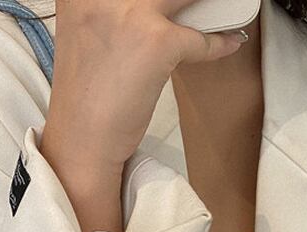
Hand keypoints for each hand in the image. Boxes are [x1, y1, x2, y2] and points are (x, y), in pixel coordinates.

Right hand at [43, 0, 245, 175]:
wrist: (81, 143)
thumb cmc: (84, 101)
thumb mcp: (88, 39)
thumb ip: (113, 12)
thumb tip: (154, 7)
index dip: (154, 0)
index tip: (167, 5)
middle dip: (181, 4)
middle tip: (187, 10)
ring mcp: (132, 15)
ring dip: (205, 8)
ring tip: (213, 13)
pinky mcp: (159, 43)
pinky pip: (201, 36)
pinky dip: (217, 42)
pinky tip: (225, 44)